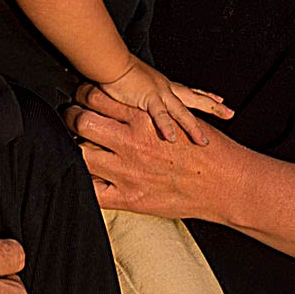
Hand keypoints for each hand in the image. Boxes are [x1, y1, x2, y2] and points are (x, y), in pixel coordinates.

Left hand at [65, 83, 244, 219]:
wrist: (225, 184)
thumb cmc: (207, 150)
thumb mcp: (180, 118)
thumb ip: (154, 111)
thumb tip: (132, 102)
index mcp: (144, 119)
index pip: (98, 98)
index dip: (84, 94)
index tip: (80, 95)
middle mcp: (133, 142)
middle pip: (84, 121)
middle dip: (72, 116)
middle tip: (69, 115)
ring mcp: (128, 171)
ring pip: (82, 153)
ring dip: (75, 146)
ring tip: (73, 142)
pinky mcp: (130, 199)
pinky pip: (94, 192)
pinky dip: (84, 183)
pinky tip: (81, 176)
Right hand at [97, 58, 232, 144]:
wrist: (109, 60)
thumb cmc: (115, 70)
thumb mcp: (132, 86)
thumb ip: (137, 97)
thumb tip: (136, 105)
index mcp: (163, 85)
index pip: (189, 91)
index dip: (204, 96)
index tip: (219, 99)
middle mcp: (166, 88)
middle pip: (195, 98)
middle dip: (213, 107)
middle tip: (231, 113)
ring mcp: (159, 93)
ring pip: (182, 112)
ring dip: (193, 128)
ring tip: (204, 142)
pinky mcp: (148, 97)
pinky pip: (160, 115)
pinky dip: (167, 127)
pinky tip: (173, 139)